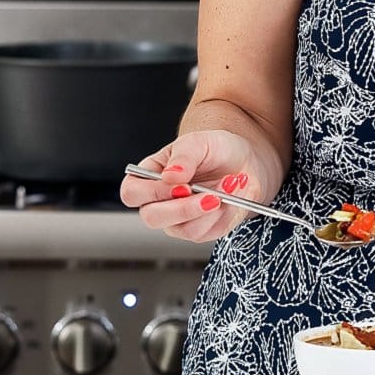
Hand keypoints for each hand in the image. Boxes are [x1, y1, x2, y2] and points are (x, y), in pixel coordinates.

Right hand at [119, 129, 264, 243]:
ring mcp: (178, 220)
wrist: (242, 161)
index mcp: (148, 178)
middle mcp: (158, 203)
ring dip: (214, 208)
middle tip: (211, 194)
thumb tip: (170, 175)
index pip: (132, 193)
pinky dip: (226, 213)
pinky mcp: (201, 231)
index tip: (183, 185)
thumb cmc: (214, 149)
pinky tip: (233, 195)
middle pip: (153, 218)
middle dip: (186, 208)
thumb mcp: (199, 142)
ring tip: (231, 183)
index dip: (154, 192)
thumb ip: (184, 156)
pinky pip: (209, 232)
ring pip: (185, 230)